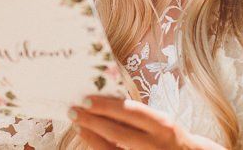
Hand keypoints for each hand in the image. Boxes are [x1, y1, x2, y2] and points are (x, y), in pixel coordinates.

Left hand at [70, 96, 225, 149]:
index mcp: (161, 125)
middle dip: (94, 121)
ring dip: (92, 137)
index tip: (86, 98)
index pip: (130, 112)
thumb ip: (137, 114)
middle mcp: (156, 144)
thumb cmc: (168, 136)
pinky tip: (89, 139)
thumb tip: (105, 100)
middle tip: (74, 110)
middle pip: (119, 133)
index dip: (107, 106)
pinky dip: (100, 148)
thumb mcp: (159, 121)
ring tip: (78, 124)